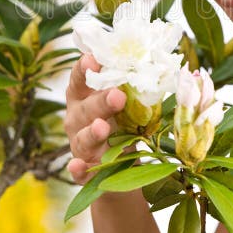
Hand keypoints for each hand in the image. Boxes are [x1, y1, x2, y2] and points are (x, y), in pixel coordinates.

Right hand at [64, 54, 126, 183]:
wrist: (122, 168)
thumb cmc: (122, 125)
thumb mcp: (126, 106)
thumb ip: (131, 89)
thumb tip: (155, 68)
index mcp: (84, 98)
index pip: (79, 80)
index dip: (83, 69)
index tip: (93, 59)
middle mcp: (77, 120)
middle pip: (86, 108)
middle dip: (101, 102)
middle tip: (118, 95)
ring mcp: (79, 146)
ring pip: (83, 139)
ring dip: (92, 133)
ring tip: (102, 127)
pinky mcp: (84, 172)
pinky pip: (78, 172)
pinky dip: (77, 169)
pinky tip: (79, 166)